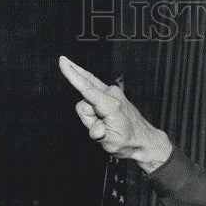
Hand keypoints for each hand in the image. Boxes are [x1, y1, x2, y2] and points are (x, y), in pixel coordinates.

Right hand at [59, 57, 172, 171]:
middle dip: (88, 118)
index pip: (87, 88)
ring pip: (87, 101)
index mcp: (111, 105)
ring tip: (106, 125)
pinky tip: (98, 110)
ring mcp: (112, 91)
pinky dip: (90, 99)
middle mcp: (112, 93)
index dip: (72, 75)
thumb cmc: (128, 141)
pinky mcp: (111, 91)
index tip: (62, 62)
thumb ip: (100, 135)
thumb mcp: (112, 144)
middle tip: (103, 129)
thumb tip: (96, 130)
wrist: (143, 138)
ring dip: (92, 116)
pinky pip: (91, 88)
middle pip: (83, 103)